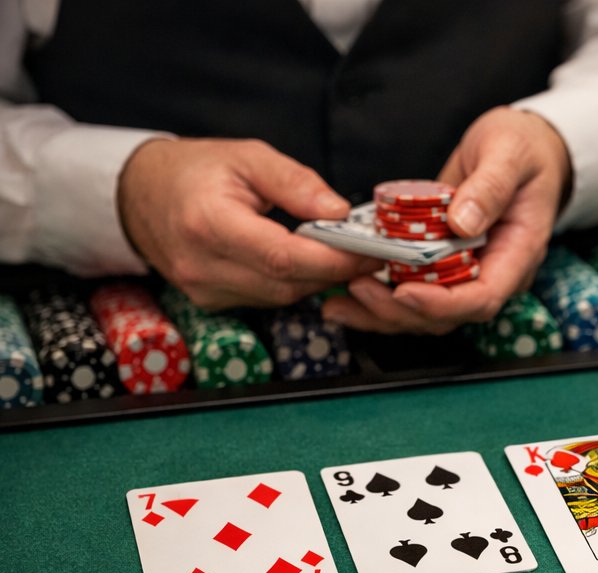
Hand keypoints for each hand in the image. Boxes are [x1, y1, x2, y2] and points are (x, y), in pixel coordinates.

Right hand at [118, 138, 379, 308]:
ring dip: (314, 279)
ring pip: (281, 297)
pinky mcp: (209, 301)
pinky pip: (265, 299)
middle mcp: (203, 265)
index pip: (284, 258)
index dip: (334, 260)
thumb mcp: (247, 157)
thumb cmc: (194, 170)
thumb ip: (296, 183)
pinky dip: (290, 283)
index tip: (369, 252)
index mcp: (209, 224)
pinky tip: (300, 261)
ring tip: (336, 252)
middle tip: (365, 252)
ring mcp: (203, 289)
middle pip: (288, 285)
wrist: (139, 194)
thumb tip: (339, 214)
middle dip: (333, 271)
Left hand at [323, 108, 570, 334]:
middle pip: (448, 314)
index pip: (482, 297)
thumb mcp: (510, 155)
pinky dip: (382, 292)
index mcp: (517, 253)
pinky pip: (414, 286)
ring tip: (339, 303)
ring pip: (426, 309)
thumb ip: (490, 187)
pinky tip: (347, 286)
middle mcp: (492, 271)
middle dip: (400, 311)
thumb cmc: (525, 149)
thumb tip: (462, 223)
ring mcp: (467, 269)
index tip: (405, 292)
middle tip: (356, 290)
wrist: (524, 148)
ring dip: (383, 311)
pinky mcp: (443, 261)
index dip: (442, 304)